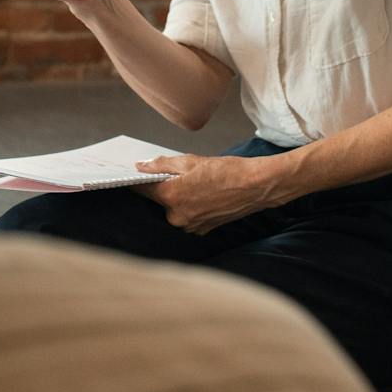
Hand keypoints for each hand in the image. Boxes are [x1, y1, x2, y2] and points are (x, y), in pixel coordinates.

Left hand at [134, 153, 282, 236]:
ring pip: (173, 210)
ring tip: (196, 185)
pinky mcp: (201, 230)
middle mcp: (177, 216)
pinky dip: (190, 207)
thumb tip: (142, 167)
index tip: (135, 174)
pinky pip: (187, 218)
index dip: (138, 180)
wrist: (255, 186)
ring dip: (177, 198)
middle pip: (158, 201)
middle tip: (178, 175)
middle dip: (163, 188)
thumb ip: (162, 165)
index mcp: (172, 196)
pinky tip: (203, 195)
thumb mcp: (191, 161)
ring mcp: (190, 226)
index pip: (142, 189)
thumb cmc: (227, 171)